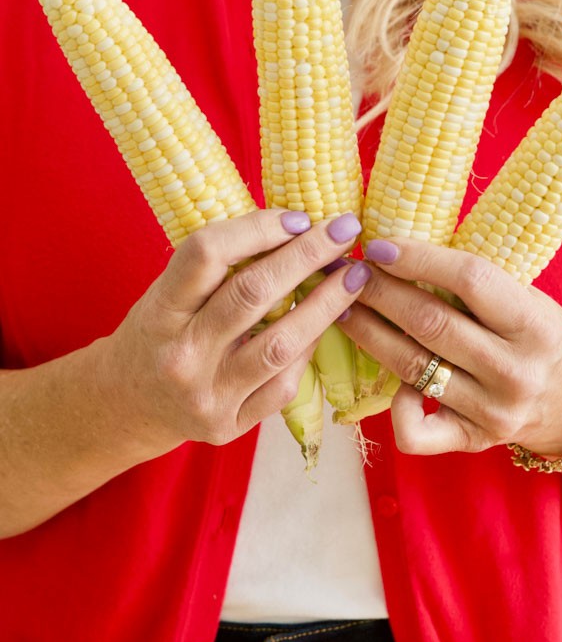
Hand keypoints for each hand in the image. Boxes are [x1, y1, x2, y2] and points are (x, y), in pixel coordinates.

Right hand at [98, 210, 367, 450]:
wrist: (129, 406)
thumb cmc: (158, 335)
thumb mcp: (167, 295)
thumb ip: (216, 270)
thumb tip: (292, 227)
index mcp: (157, 312)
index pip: (207, 254)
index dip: (258, 228)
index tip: (298, 216)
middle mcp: (179, 355)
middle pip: (253, 293)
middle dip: (308, 254)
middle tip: (344, 228)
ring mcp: (205, 396)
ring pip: (281, 342)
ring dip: (326, 303)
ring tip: (353, 275)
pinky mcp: (228, 426)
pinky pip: (284, 382)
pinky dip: (310, 347)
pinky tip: (328, 321)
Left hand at [337, 237, 561, 455]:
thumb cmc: (540, 337)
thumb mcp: (527, 299)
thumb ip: (476, 284)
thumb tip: (401, 252)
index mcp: (535, 325)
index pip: (471, 279)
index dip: (418, 258)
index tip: (379, 245)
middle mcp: (515, 371)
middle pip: (431, 323)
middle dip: (379, 292)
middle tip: (348, 272)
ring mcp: (492, 411)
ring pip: (412, 368)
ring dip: (369, 333)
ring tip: (343, 308)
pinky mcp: (472, 440)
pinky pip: (415, 429)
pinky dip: (394, 405)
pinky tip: (389, 379)